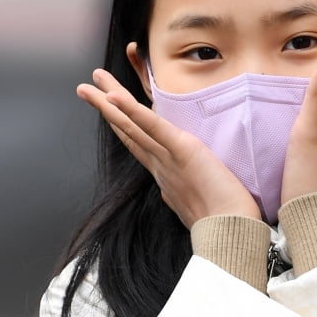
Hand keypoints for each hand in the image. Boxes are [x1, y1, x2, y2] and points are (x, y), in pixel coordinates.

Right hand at [77, 70, 260, 227]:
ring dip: (110, 101)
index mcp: (165, 177)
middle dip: (106, 108)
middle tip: (85, 88)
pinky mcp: (183, 151)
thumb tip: (176, 190)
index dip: (122, 124)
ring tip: (90, 82)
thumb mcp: (199, 204)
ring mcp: (168, 159)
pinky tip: (115, 96)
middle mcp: (160, 166)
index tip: (109, 109)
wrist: (232, 234)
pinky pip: (154, 128)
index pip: (139, 144)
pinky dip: (133, 111)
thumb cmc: (224, 223)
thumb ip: (185, 192)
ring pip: (132, 125)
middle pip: (127, 131)